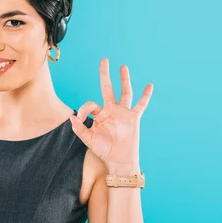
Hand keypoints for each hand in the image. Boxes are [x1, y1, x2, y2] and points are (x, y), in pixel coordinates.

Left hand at [70, 58, 152, 172]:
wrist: (119, 162)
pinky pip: (141, 105)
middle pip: (108, 88)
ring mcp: (123, 113)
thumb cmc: (104, 151)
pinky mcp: (134, 118)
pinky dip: (146, 96)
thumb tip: (72, 118)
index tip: (79, 118)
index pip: (90, 104)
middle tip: (104, 60)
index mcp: (99, 115)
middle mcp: (111, 110)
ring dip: (124, 79)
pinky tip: (149, 85)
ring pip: (125, 92)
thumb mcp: (89, 140)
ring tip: (122, 66)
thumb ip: (80, 130)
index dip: (83, 109)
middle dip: (105, 74)